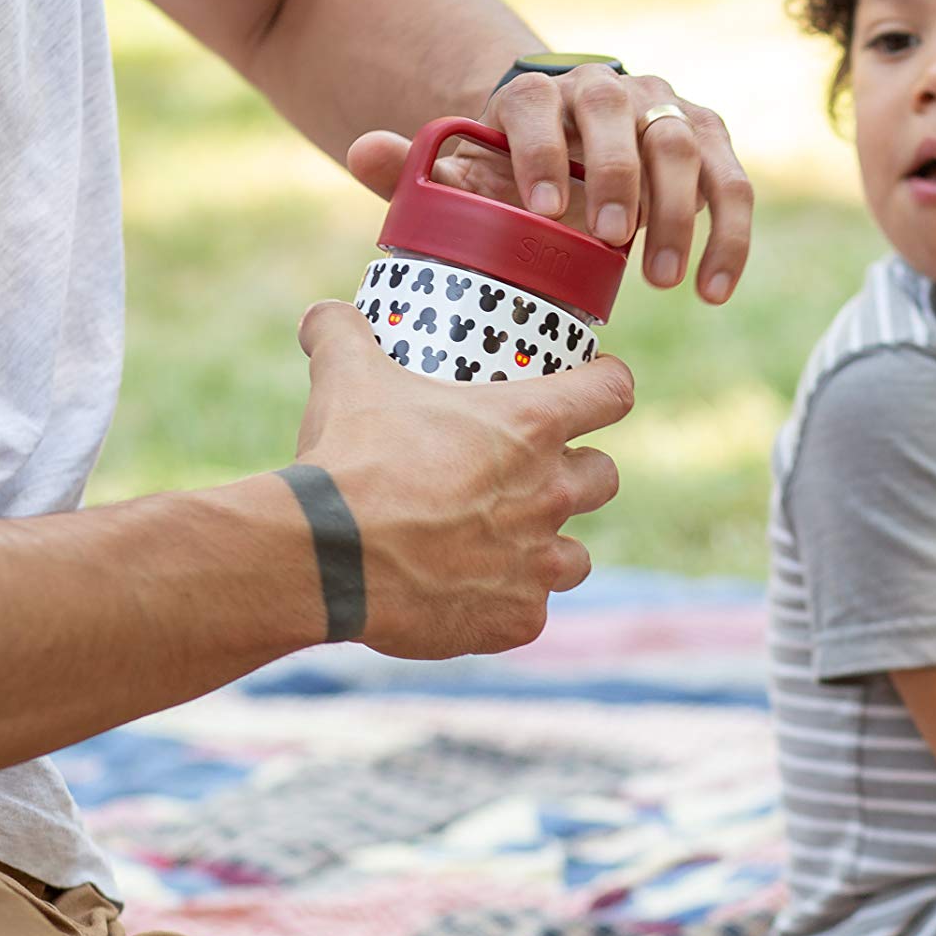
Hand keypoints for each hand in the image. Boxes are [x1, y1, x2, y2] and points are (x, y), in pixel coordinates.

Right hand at [290, 301, 629, 658]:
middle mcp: (551, 493)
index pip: (612, 392)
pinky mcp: (516, 619)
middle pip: (605, 476)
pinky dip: (503, 606)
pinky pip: (528, 613)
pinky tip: (467, 597)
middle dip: (579, 472)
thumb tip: (324, 316)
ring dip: (549, 547)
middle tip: (536, 473)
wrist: (327, 556)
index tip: (595, 386)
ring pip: (576, 557)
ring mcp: (538, 562)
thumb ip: (343, 336)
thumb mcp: (347, 379)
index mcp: (532, 425)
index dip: (607, 385)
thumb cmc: (351, 459)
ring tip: (504, 544)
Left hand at [344, 67, 754, 303]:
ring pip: (683, 145)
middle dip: (617, 175)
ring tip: (659, 281)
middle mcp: (607, 88)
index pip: (533, 103)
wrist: (568, 154)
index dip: (538, 151)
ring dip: (677, 213)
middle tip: (610, 242)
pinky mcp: (708, 140)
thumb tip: (362, 152)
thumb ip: (414, 166)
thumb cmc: (509, 179)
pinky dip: (728, 236)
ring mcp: (664, 110)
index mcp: (536, 92)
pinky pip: (730, 184)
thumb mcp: (463, 174)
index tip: (541, 213)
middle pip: (618, 113)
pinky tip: (713, 290)